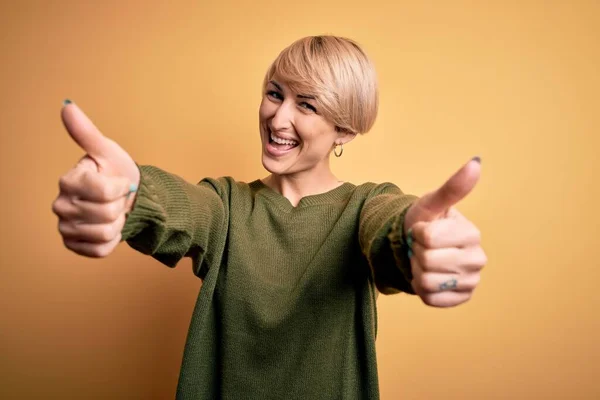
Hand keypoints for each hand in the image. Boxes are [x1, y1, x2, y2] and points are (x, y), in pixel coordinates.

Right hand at [51, 100, 139, 257]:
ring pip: (104, 233)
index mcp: (68, 181)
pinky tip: (110, 228)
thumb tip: (67, 105)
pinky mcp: (74, 246)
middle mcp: (60, 205)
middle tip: (118, 199)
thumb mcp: (107, 152)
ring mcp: (65, 227)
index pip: (103, 191)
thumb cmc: (117, 173)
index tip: (121, 182)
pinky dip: (113, 240)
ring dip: (118, 224)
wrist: (127, 199)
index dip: (120, 187)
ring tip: (115, 214)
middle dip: (121, 206)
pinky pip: (100, 250)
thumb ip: (87, 132)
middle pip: (106, 213)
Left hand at [403, 157, 486, 306]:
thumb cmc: (425, 222)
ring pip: (426, 282)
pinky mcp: (461, 299)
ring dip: (416, 271)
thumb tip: (476, 162)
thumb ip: (452, 188)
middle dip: (416, 253)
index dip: (417, 233)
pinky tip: (427, 277)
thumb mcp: (432, 204)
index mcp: (472, 234)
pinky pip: (430, 299)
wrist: (418, 248)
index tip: (422, 230)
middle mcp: (478, 259)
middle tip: (421, 247)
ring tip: (423, 261)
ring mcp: (472, 281)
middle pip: (427, 261)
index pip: (429, 238)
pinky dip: (420, 289)